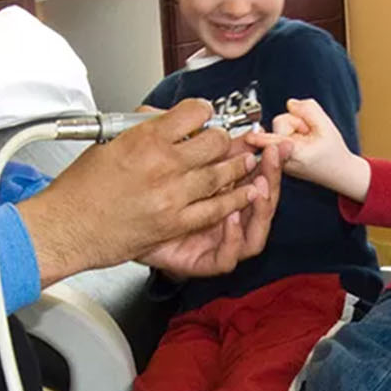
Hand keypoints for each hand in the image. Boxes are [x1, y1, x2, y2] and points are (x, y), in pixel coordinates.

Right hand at [17, 99, 263, 285]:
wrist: (66, 227)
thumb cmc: (79, 189)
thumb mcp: (107, 142)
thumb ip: (139, 127)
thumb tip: (161, 117)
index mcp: (145, 139)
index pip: (193, 112)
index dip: (202, 111)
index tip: (203, 115)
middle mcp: (163, 164)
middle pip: (214, 141)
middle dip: (223, 138)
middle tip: (223, 140)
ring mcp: (172, 195)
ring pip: (221, 174)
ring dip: (236, 166)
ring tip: (245, 161)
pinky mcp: (175, 223)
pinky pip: (215, 208)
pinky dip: (234, 200)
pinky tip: (244, 193)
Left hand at [139, 141, 280, 277]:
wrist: (117, 225)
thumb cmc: (145, 199)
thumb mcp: (180, 168)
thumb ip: (207, 152)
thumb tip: (231, 129)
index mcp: (223, 196)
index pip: (257, 181)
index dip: (269, 164)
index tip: (273, 144)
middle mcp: (226, 221)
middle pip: (262, 205)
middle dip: (271, 179)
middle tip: (271, 158)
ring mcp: (217, 243)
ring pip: (254, 235)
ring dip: (261, 209)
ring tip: (259, 186)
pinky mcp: (202, 262)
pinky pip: (226, 257)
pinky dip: (233, 238)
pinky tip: (231, 215)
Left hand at [253, 98, 369, 200]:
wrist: (339, 172)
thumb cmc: (334, 155)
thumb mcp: (327, 128)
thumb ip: (309, 110)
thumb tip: (291, 104)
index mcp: (296, 154)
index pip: (274, 142)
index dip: (261, 138)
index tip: (249, 137)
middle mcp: (284, 159)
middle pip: (281, 124)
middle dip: (296, 123)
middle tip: (310, 133)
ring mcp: (281, 158)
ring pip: (281, 127)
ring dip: (296, 128)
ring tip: (309, 139)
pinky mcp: (280, 155)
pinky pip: (281, 133)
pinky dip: (292, 134)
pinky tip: (303, 142)